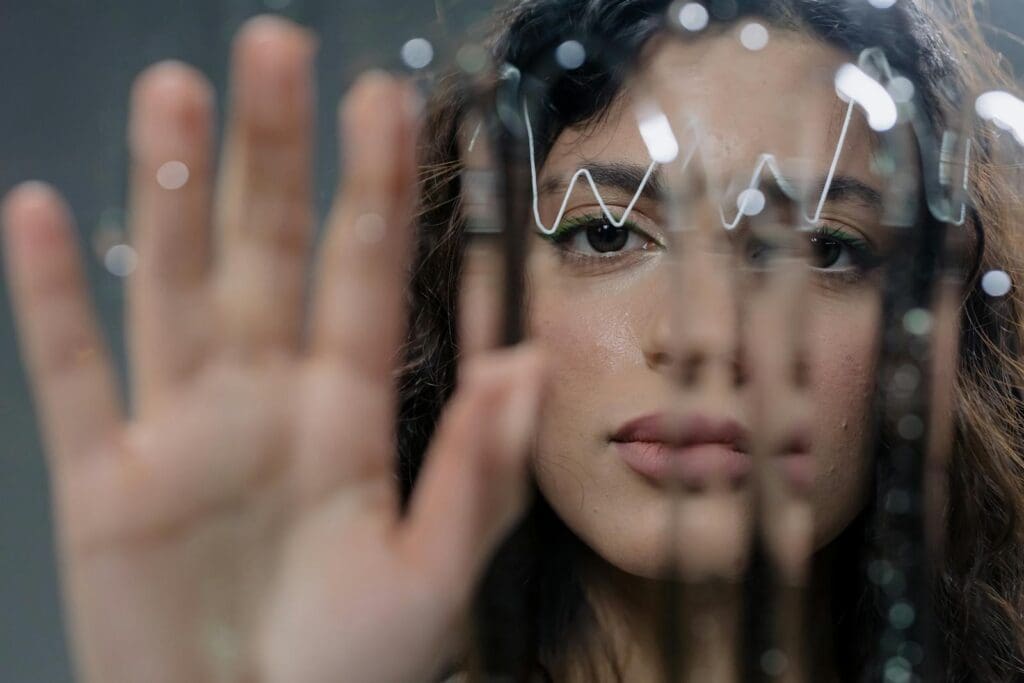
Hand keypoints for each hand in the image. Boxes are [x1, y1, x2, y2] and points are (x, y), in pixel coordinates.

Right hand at [3, 16, 542, 682]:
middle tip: (276, 47)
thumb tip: (525, 365)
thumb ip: (477, 474)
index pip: (362, 277)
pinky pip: (69, 375)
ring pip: (172, 286)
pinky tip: (38, 212)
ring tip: (174, 92)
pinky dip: (49, 300)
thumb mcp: (432, 580)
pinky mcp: (102, 481)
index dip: (372, 189)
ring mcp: (180, 432)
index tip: (382, 100)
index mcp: (348, 418)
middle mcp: (264, 402)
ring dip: (171, 191)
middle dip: (273, 153)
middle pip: (266, 253)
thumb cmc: (349, 674)